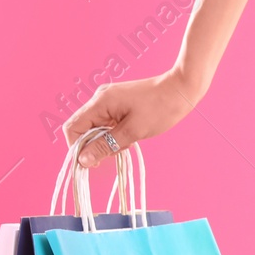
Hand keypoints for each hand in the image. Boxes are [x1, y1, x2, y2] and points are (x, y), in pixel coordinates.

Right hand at [64, 69, 202, 167]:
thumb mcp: (133, 132)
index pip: (73, 128)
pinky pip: (107, 124)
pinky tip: (131, 137)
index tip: (92, 163)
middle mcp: (100, 99)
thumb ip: (106, 146)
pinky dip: (115, 135)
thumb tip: (83, 160)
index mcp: (100, 102)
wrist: (181, 91)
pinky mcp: (117, 105)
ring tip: (129, 141)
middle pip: (83, 128)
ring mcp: (108, 101)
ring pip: (96, 128)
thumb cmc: (160, 109)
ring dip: (108, 141)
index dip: (77, 148)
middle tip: (117, 151)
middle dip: (96, 145)